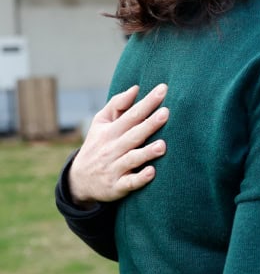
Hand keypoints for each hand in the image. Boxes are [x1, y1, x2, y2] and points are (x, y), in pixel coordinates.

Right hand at [68, 84, 168, 207]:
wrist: (79, 180)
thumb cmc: (98, 145)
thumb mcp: (100, 124)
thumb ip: (117, 105)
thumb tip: (136, 88)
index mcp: (110, 131)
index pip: (131, 114)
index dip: (147, 103)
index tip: (163, 89)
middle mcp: (112, 149)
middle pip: (134, 135)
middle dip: (150, 124)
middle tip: (166, 113)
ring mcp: (114, 168)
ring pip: (132, 159)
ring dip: (146, 153)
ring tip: (162, 146)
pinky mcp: (117, 186)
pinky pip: (129, 182)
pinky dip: (139, 178)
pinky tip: (152, 172)